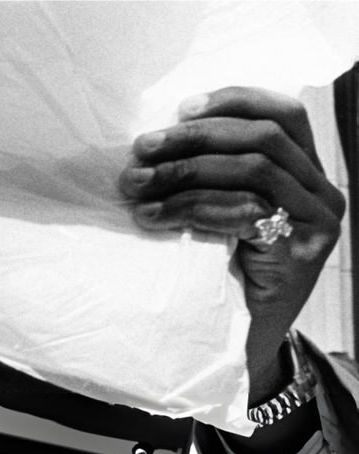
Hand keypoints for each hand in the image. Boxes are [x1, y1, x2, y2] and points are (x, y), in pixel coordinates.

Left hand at [118, 87, 344, 393]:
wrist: (244, 349)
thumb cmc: (224, 281)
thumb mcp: (222, 220)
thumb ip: (216, 181)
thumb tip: (158, 145)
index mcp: (306, 173)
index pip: (282, 114)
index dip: (233, 101)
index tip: (179, 108)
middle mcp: (322, 192)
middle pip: (263, 138)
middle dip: (195, 139)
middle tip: (141, 152)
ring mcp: (319, 221)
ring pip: (254, 170)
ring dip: (186, 174)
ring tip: (136, 187)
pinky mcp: (302, 252)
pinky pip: (247, 213)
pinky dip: (196, 209)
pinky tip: (156, 218)